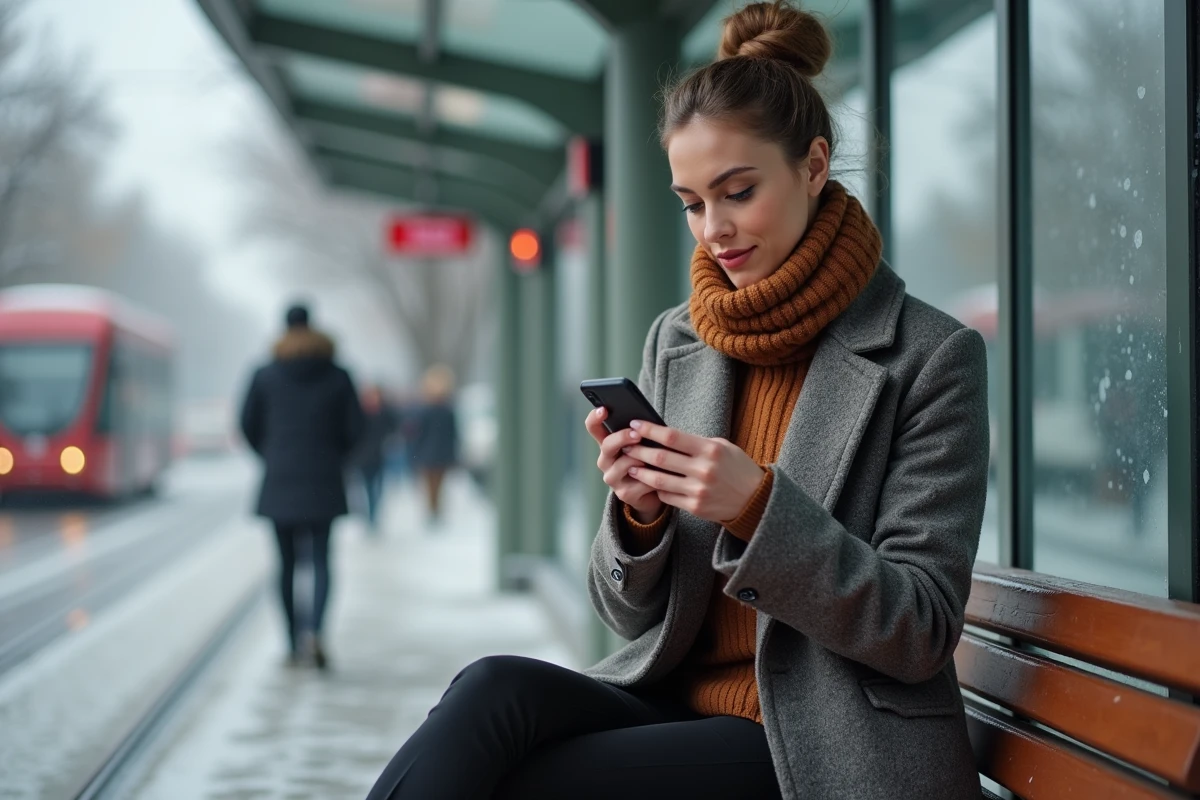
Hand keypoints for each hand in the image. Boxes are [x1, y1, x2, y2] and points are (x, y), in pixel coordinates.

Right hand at [585, 407, 665, 521]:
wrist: (656, 492)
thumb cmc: (651, 461)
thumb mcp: (645, 443)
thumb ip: (640, 433)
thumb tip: (645, 421)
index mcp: (608, 444)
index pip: (593, 427)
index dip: (595, 418)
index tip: (604, 409)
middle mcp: (606, 461)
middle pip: (607, 445)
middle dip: (623, 437)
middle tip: (638, 434)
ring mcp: (613, 478)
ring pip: (623, 464)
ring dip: (641, 459)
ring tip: (655, 458)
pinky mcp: (624, 494)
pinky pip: (639, 481)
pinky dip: (652, 477)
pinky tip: (662, 475)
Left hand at [623, 420, 763, 522]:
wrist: (754, 499)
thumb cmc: (737, 468)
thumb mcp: (722, 447)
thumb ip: (695, 442)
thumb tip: (664, 435)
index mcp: (710, 450)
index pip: (672, 437)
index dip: (649, 430)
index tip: (634, 425)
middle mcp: (703, 470)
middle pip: (660, 458)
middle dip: (638, 450)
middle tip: (626, 445)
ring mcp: (698, 490)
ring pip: (659, 480)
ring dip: (641, 471)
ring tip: (631, 464)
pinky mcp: (695, 507)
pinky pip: (667, 496)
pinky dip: (656, 488)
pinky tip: (649, 482)